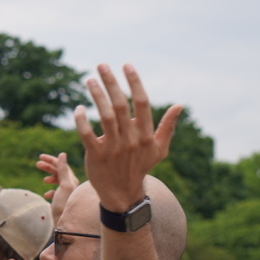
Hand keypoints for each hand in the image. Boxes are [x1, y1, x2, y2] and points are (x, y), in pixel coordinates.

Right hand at [36, 152, 78, 221]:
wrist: (65, 224)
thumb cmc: (64, 205)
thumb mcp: (64, 185)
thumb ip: (63, 170)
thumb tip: (62, 154)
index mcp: (72, 180)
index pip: (62, 165)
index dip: (51, 160)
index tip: (40, 157)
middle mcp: (71, 185)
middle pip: (59, 172)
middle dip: (48, 167)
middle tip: (37, 165)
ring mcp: (67, 193)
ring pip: (58, 181)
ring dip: (50, 178)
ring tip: (43, 181)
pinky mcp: (62, 201)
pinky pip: (56, 192)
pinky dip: (51, 191)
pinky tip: (46, 195)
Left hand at [76, 64, 182, 211]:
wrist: (122, 193)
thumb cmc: (140, 167)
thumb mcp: (159, 149)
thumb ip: (168, 127)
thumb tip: (180, 105)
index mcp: (145, 135)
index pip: (142, 103)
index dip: (134, 82)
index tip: (126, 65)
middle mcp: (130, 140)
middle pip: (121, 106)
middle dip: (111, 83)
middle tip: (102, 65)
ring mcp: (113, 148)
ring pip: (105, 116)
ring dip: (96, 96)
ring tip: (89, 80)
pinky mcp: (96, 156)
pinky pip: (87, 134)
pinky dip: (81, 120)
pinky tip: (79, 108)